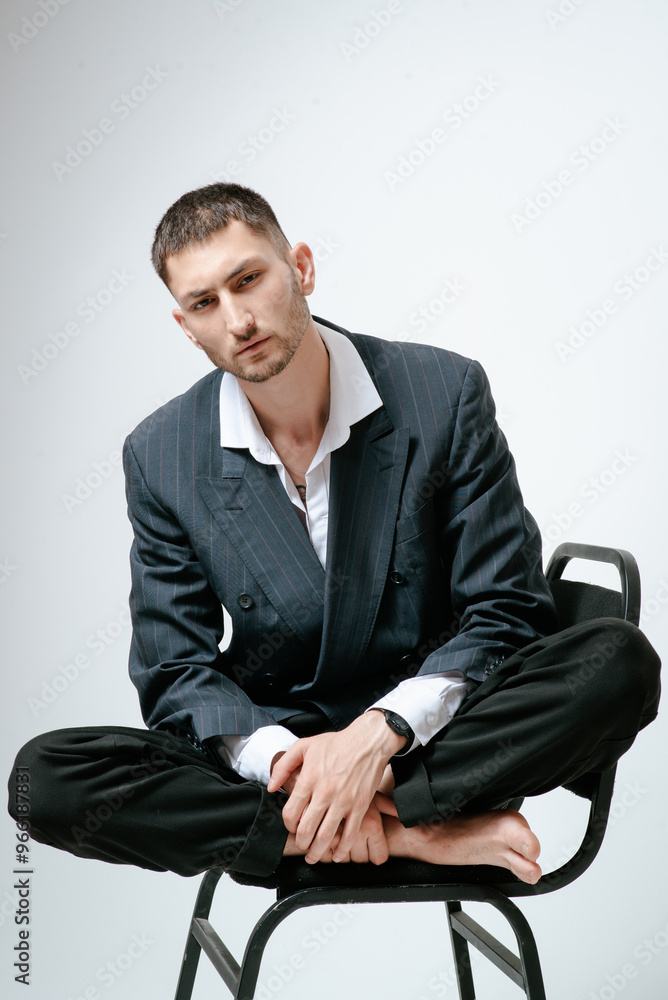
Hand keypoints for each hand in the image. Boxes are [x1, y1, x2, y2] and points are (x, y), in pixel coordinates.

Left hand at [267, 712, 404, 862]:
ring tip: (314, 856)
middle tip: (302, 845)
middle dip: (301, 843)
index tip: (292, 826)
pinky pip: (350, 834)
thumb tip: (272, 786)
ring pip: (326, 836)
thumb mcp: (304, 746)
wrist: (368, 742)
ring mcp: (343, 801)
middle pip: (306, 829)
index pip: (291, 813)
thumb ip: (283, 765)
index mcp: (309, 779)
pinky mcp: (360, 806)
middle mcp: (324, 792)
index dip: (288, 825)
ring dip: (317, 852)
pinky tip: (337, 854)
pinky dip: (342, 849)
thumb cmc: (337, 743)